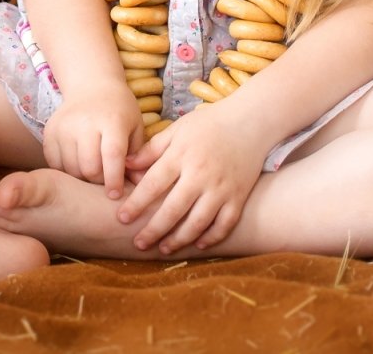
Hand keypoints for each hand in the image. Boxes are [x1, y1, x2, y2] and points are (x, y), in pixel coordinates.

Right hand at [42, 85, 144, 198]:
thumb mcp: (136, 127)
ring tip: (93, 174)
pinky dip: (65, 171)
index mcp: (112, 120)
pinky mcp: (50, 131)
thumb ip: (139, 156)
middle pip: (88, 166)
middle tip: (105, 182)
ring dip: (82, 178)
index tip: (115, 194)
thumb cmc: (119, 111)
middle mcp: (85, 122)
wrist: (92, 85)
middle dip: (98, 181)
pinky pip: (54, 163)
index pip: (112, 155)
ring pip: (70, 168)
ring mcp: (64, 126)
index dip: (114, 179)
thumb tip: (141, 184)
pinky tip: (77, 166)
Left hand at [118, 100, 270, 253]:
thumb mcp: (177, 129)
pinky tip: (198, 244)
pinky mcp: (238, 197)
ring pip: (198, 222)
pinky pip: (224, 224)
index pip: (154, 184)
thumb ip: (152, 149)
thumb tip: (125, 165)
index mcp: (182, 155)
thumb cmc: (209, 124)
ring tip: (163, 249)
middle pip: (173, 209)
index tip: (122, 217)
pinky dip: (212, 237)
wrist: (250, 122)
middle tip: (138, 243)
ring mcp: (221, 188)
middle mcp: (201, 174)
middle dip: (153, 229)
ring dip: (179, 239)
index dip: (137, 203)